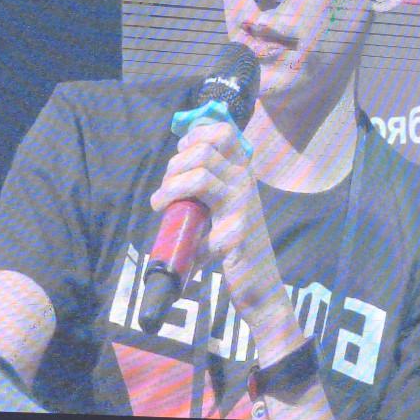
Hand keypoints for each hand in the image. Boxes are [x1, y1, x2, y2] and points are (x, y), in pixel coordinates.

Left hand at [147, 122, 289, 341]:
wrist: (258, 288)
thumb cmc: (236, 251)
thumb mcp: (220, 212)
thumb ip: (205, 193)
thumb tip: (172, 177)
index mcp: (241, 174)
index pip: (224, 132)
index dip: (196, 135)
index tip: (181, 153)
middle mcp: (245, 182)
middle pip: (205, 147)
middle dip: (175, 164)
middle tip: (166, 188)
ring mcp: (242, 203)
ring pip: (202, 170)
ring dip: (172, 185)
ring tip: (161, 202)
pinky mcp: (236, 228)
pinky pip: (205, 200)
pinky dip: (178, 201)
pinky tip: (170, 215)